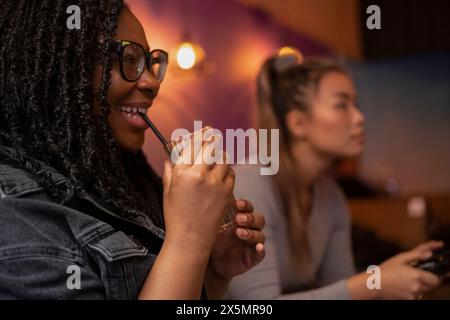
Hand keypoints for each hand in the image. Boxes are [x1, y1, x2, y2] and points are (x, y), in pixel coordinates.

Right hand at [162, 127, 233, 253]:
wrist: (190, 239)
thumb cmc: (175, 216)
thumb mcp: (167, 191)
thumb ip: (170, 171)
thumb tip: (170, 158)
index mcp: (182, 172)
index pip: (192, 144)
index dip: (198, 134)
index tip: (203, 129)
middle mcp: (199, 174)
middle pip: (209, 145)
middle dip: (210, 138)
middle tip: (212, 134)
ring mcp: (216, 183)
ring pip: (222, 157)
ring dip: (219, 154)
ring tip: (216, 155)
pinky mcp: (227, 191)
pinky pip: (231, 172)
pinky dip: (227, 169)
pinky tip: (222, 172)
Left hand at [208, 198, 265, 280]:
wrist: (211, 263)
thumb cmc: (213, 240)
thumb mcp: (213, 226)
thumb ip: (216, 212)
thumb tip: (211, 194)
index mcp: (242, 219)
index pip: (249, 208)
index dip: (245, 205)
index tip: (237, 203)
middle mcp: (250, 229)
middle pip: (259, 220)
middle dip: (250, 218)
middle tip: (239, 219)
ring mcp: (252, 244)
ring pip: (260, 236)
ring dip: (251, 233)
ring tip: (239, 232)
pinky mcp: (252, 258)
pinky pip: (261, 254)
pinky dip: (261, 250)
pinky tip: (259, 247)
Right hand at [379, 240, 442, 298]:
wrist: (375, 283)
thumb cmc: (386, 270)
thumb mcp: (400, 258)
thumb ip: (416, 254)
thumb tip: (429, 254)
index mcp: (416, 275)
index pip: (435, 279)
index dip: (433, 276)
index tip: (428, 273)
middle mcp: (417, 286)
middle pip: (431, 286)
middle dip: (427, 281)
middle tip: (417, 276)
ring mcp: (413, 294)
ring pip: (423, 291)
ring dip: (420, 286)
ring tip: (407, 280)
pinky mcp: (408, 300)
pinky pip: (416, 295)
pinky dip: (412, 291)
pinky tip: (403, 286)